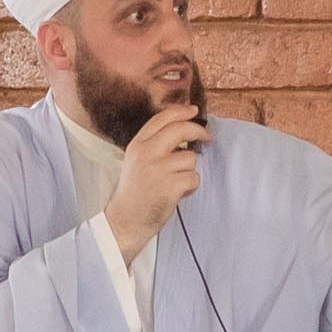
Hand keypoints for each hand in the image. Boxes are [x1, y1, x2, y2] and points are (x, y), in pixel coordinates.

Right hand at [102, 99, 208, 258]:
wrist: (125, 221)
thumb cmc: (134, 193)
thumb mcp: (136, 161)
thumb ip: (154, 145)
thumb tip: (184, 131)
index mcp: (137, 145)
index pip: (161, 119)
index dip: (181, 111)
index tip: (193, 110)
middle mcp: (146, 153)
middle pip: (180, 129)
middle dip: (198, 131)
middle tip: (207, 137)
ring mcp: (158, 169)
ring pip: (191, 158)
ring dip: (189, 171)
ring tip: (175, 183)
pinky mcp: (170, 186)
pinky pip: (194, 178)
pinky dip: (190, 188)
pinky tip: (176, 195)